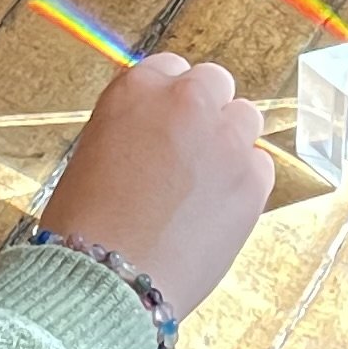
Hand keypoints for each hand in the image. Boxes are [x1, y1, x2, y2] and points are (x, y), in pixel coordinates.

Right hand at [37, 50, 276, 316]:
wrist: (104, 279)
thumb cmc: (87, 225)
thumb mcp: (98, 151)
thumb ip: (140, 127)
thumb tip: (167, 133)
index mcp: (137, 87)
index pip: (171, 69)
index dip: (171, 100)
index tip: (169, 123)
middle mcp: (185, 100)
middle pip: (215, 82)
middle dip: (206, 111)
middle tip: (190, 153)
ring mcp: (224, 137)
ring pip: (245, 119)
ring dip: (229, 142)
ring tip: (202, 187)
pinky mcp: (252, 178)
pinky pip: (260, 166)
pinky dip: (244, 184)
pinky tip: (214, 214)